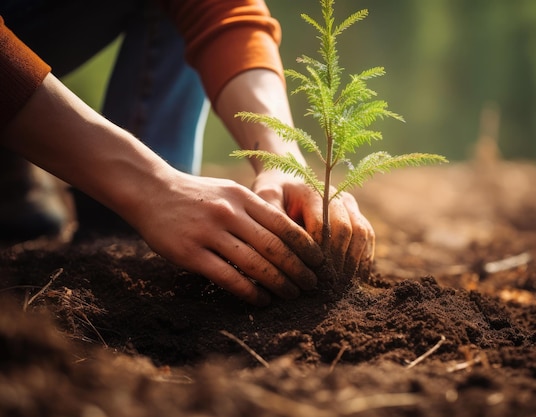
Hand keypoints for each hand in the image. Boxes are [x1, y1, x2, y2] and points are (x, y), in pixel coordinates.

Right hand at [131, 172, 323, 305]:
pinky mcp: (190, 253)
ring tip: (292, 295)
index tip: (319, 262)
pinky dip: (249, 291)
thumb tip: (288, 236)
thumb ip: (254, 210)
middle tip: (312, 285)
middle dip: (298, 269)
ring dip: (278, 283)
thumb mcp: (229, 191)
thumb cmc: (196, 195)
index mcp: (243, 197)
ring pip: (254, 264)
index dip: (305, 246)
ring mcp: (209, 233)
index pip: (283, 224)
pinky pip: (227, 277)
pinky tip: (261, 300)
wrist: (150, 191)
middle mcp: (229, 213)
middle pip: (274, 246)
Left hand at [252, 170, 374, 278]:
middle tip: (328, 286)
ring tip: (342, 286)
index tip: (310, 274)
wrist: (286, 182)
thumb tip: (281, 248)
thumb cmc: (273, 194)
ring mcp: (349, 204)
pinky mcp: (356, 215)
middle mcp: (336, 195)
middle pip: (346, 230)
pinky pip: (367, 236)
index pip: (322, 225)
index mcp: (313, 191)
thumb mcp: (265, 200)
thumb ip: (273, 220)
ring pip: (362, 233)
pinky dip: (364, 258)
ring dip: (354, 262)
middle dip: (337, 260)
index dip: (318, 252)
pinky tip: (355, 280)